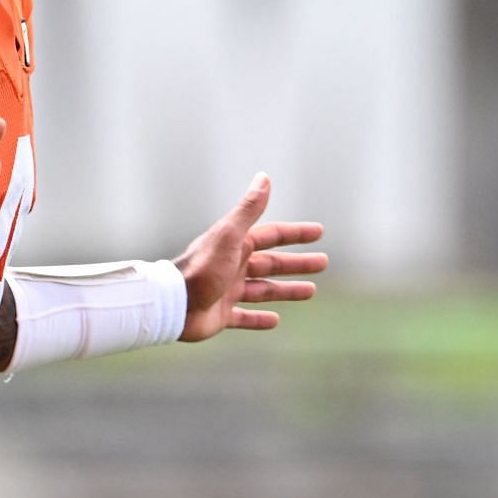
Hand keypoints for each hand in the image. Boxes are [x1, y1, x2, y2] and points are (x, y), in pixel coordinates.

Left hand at [173, 173, 327, 341]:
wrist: (174, 302)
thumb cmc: (203, 267)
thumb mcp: (230, 234)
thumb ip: (249, 209)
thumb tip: (264, 176)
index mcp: (237, 246)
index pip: (272, 236)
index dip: (295, 233)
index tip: (318, 232)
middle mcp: (233, 267)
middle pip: (272, 264)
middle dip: (297, 263)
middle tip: (323, 262)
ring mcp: (228, 292)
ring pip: (264, 291)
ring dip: (286, 290)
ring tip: (310, 291)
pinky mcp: (221, 315)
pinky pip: (244, 318)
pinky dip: (259, 319)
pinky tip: (275, 321)